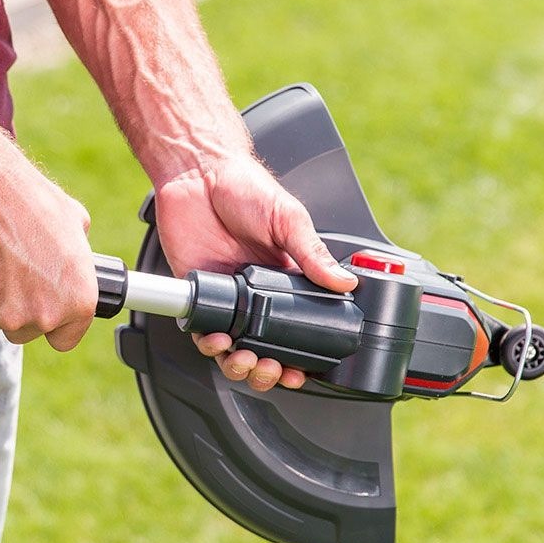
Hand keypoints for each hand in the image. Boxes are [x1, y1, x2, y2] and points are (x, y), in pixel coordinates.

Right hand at [0, 154, 96, 351]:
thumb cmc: (23, 199)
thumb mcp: (71, 218)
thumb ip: (77, 251)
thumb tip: (76, 254)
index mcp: (79, 297)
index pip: (67, 338)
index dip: (54, 323)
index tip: (44, 308)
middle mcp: (48, 314)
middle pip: (31, 330)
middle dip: (21, 307)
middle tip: (11, 270)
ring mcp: (10, 316)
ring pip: (1, 321)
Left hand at [154, 153, 357, 390]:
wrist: (198, 172)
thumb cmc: (244, 187)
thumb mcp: (289, 220)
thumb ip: (313, 255)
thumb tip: (346, 284)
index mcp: (283, 278)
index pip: (295, 325)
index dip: (300, 352)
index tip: (305, 369)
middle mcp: (253, 292)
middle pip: (263, 345)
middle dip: (270, 368)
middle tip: (276, 369)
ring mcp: (224, 295)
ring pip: (232, 347)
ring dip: (240, 364)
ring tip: (250, 362)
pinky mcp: (197, 292)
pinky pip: (201, 329)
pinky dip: (209, 344)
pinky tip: (219, 342)